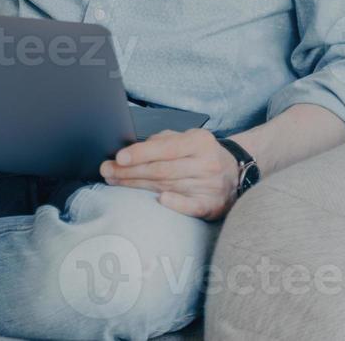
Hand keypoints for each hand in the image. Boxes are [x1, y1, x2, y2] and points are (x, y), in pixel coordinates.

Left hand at [99, 128, 239, 219]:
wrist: (236, 173)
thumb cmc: (202, 155)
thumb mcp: (187, 138)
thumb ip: (162, 141)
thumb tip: (132, 149)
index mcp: (199, 142)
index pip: (165, 148)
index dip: (140, 153)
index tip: (119, 158)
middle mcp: (206, 163)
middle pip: (162, 169)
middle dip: (130, 171)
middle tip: (107, 171)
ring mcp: (210, 186)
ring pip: (168, 186)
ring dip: (137, 185)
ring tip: (115, 181)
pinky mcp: (213, 205)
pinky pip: (192, 206)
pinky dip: (177, 204)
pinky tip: (160, 200)